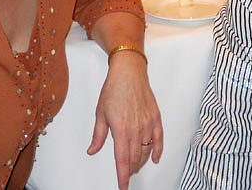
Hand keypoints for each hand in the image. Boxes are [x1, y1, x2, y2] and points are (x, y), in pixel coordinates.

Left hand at [87, 52, 162, 189]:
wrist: (129, 72)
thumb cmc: (114, 89)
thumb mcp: (100, 113)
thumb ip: (98, 135)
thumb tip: (92, 150)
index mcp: (121, 129)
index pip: (122, 160)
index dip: (122, 176)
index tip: (123, 186)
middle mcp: (136, 129)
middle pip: (135, 158)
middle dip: (129, 170)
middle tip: (125, 174)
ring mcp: (148, 124)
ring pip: (146, 151)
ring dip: (140, 162)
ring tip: (134, 166)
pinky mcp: (156, 118)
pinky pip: (159, 139)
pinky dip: (157, 151)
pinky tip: (154, 158)